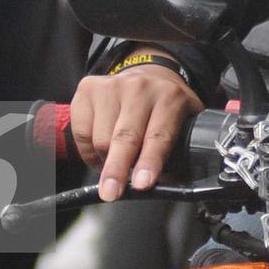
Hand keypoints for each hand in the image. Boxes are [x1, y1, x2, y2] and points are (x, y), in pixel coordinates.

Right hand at [69, 49, 202, 201]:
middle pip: (125, 137)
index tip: (141, 184)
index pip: (159, 135)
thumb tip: (165, 186)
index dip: (150, 162)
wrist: (148, 75)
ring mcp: (112, 86)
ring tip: (118, 163)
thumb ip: (180, 153)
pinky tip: (101, 150)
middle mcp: (140, 88)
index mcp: (171, 97)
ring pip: (101, 139)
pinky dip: (88, 151)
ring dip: (106, 161)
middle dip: (117, 169)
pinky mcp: (88, 89)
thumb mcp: (186, 124)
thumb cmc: (166, 108)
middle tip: (111, 193)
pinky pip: (82, 132)